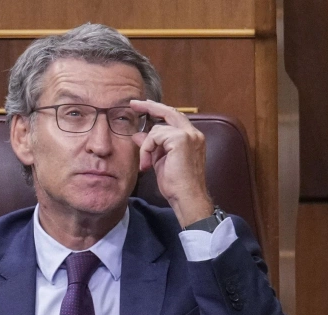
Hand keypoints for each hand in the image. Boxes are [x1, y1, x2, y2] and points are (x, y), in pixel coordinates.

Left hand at [130, 100, 213, 226]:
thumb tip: (138, 135)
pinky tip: (147, 164)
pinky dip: (147, 149)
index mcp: (192, 138)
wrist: (187, 197)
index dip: (159, 111)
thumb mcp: (160, 161)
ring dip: (146, 146)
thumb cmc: (177, 185)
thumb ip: (152, 146)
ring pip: (158, 129)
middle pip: (169, 112)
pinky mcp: (181, 139)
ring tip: (146, 164)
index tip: (144, 107)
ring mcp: (189, 135)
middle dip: (150, 106)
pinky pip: (155, 136)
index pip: (174, 118)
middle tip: (134, 104)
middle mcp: (194, 134)